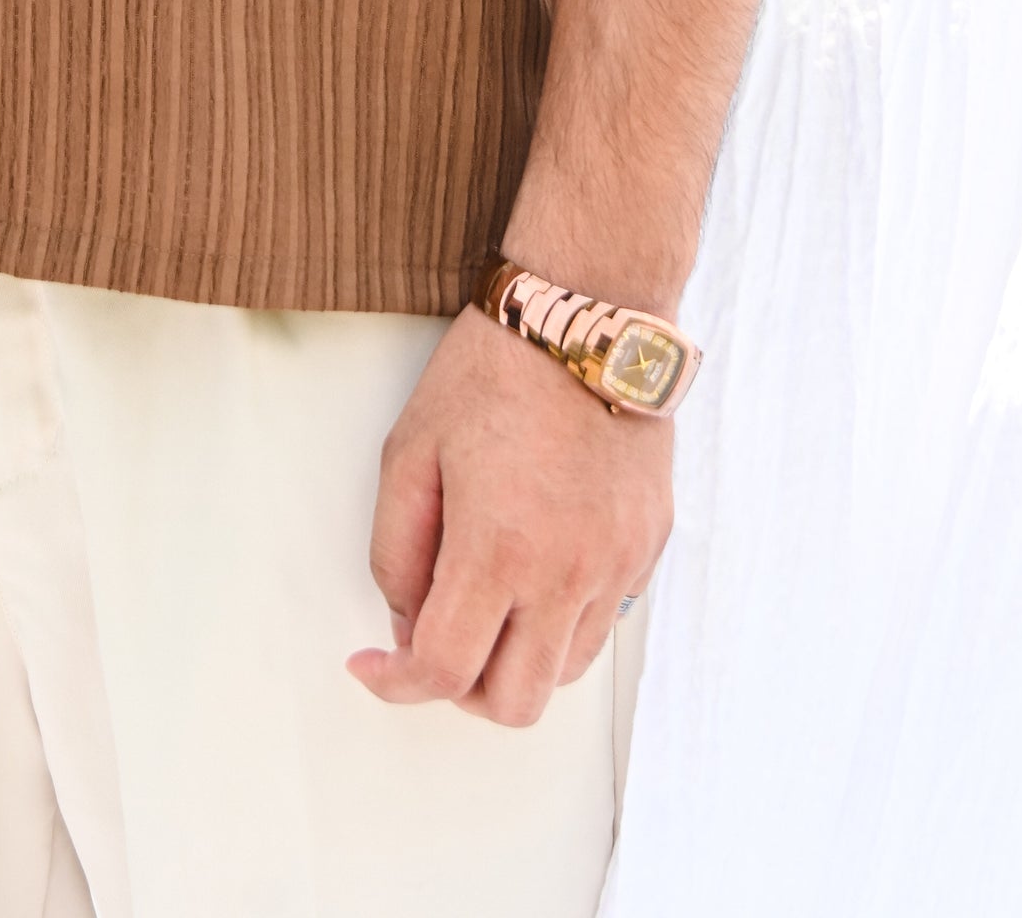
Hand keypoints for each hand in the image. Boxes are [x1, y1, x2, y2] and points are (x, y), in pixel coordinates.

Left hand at [347, 303, 669, 724]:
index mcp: (500, 548)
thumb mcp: (410, 449)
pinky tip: (534, 566)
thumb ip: (397, 548)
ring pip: (564, 672)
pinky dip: (560, 620)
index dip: (397, 684)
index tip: (373, 665)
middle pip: (514, 703)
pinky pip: (602, 622)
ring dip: (515, 658)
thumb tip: (407, 620)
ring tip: (485, 597)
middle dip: (462, 689)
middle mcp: (568, 573)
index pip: (445, 670)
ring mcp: (617, 565)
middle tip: (433, 640)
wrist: (586, 317)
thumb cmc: (494, 370)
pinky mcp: (648, 547)